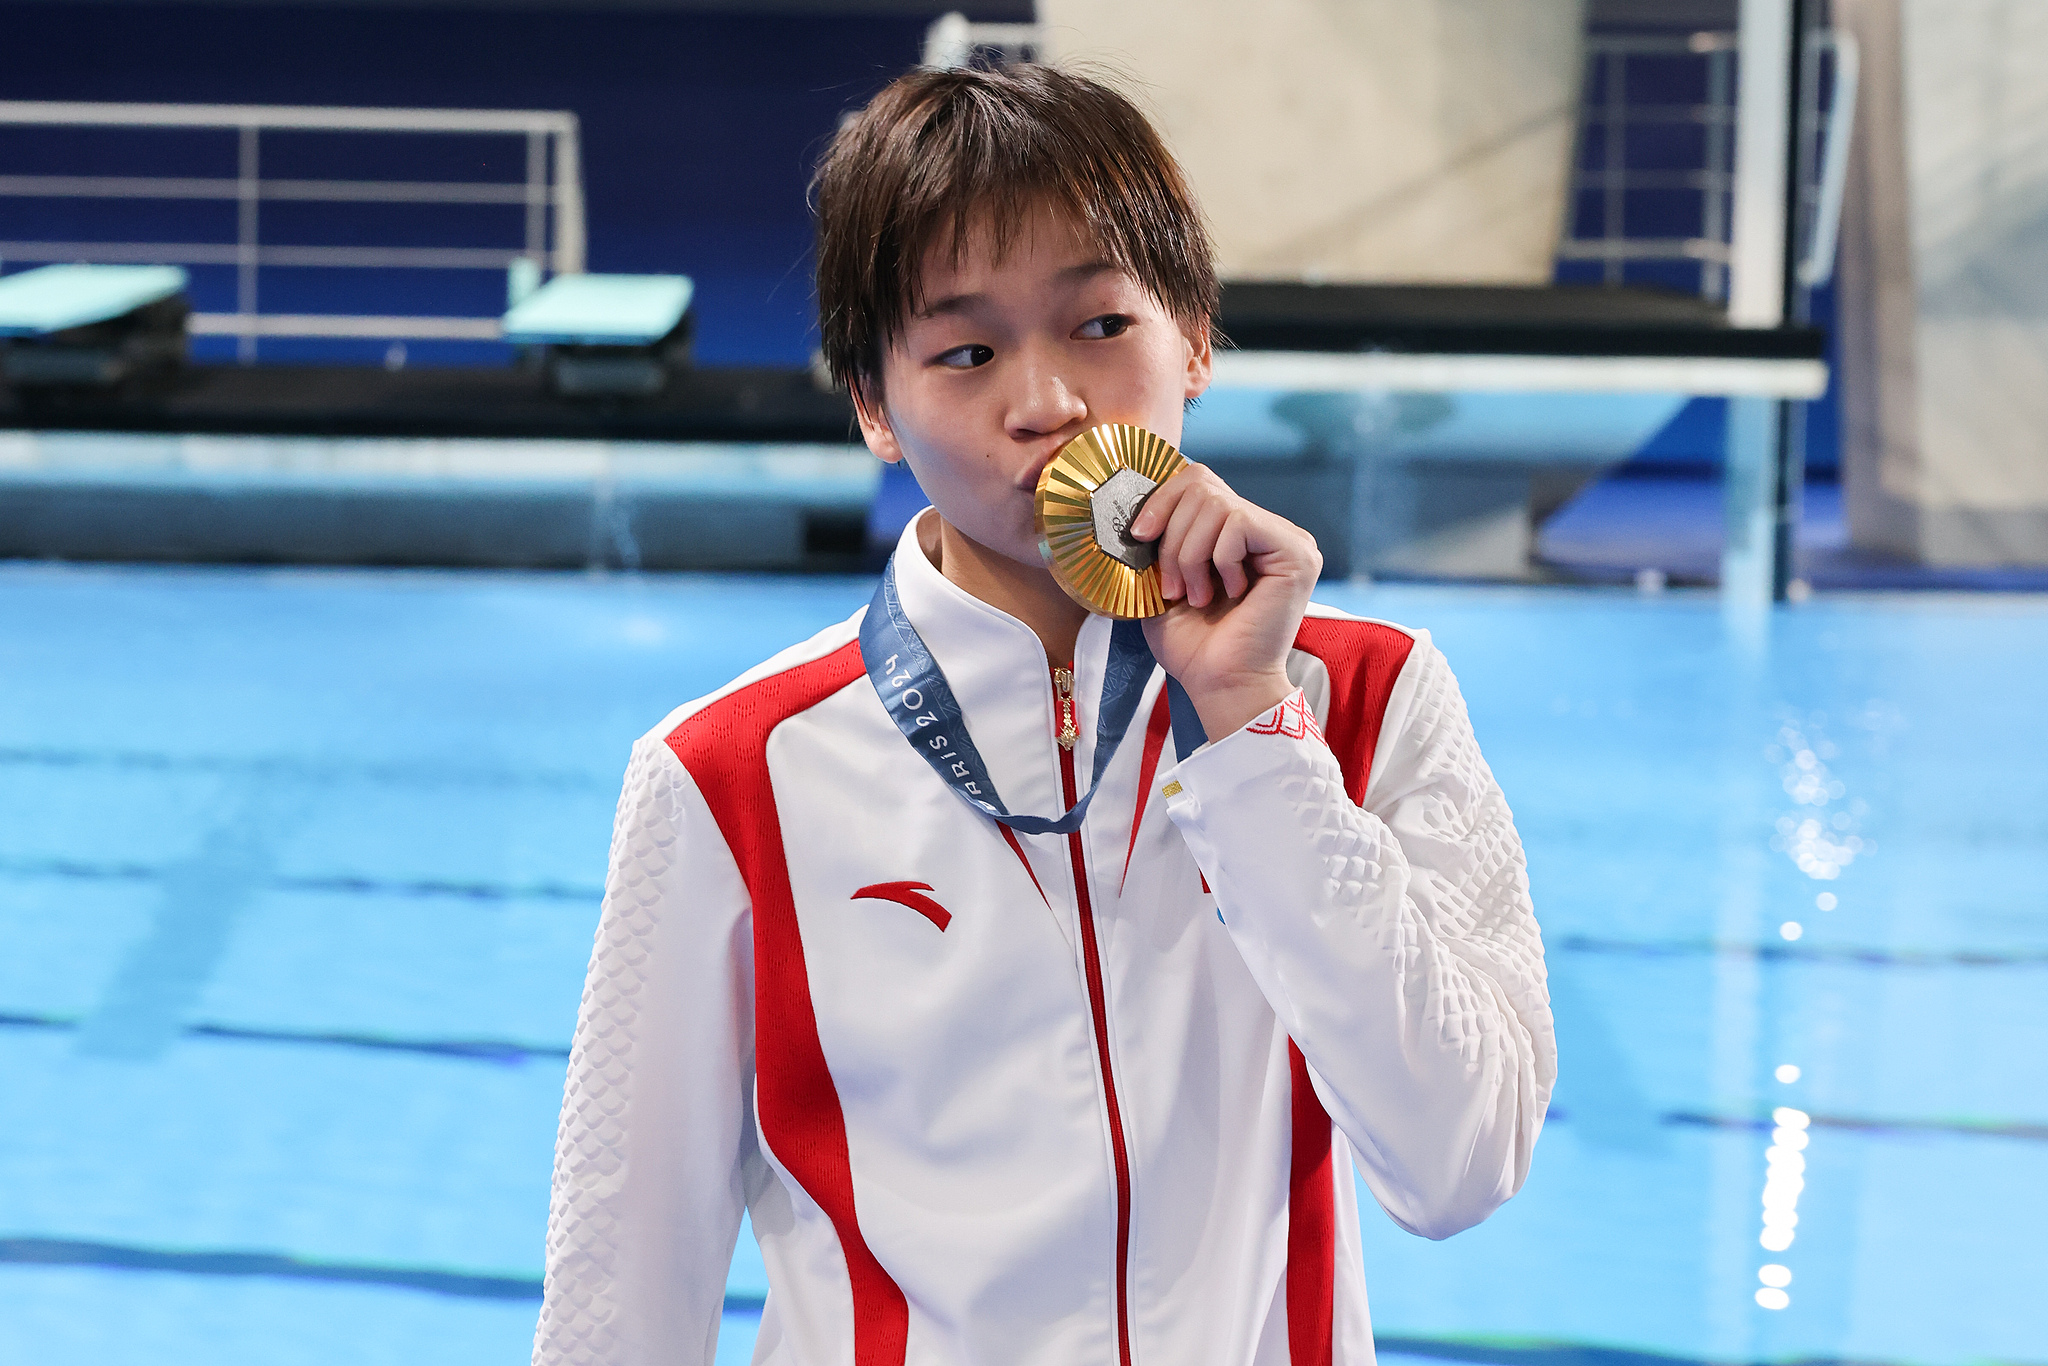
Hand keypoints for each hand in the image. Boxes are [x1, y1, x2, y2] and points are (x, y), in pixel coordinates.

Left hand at [1128, 462, 1322, 738]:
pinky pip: (1238, 523)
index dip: (1162, 500)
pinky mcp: (1296, 552)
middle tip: (1174, 585)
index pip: (1198, 481)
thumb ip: (1160, 535)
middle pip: (1203, 484)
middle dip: (1173, 537)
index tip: (1139, 536)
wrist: (1219, 684)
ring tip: (1197, 595)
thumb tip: (1137, 499)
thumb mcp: (1163, 578)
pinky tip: (1231, 593)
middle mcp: (1268, 530)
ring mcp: (1287, 539)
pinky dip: (1218, 560)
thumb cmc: (1193, 643)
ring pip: (1217, 504)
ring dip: (1191, 555)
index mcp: (1239, 533)